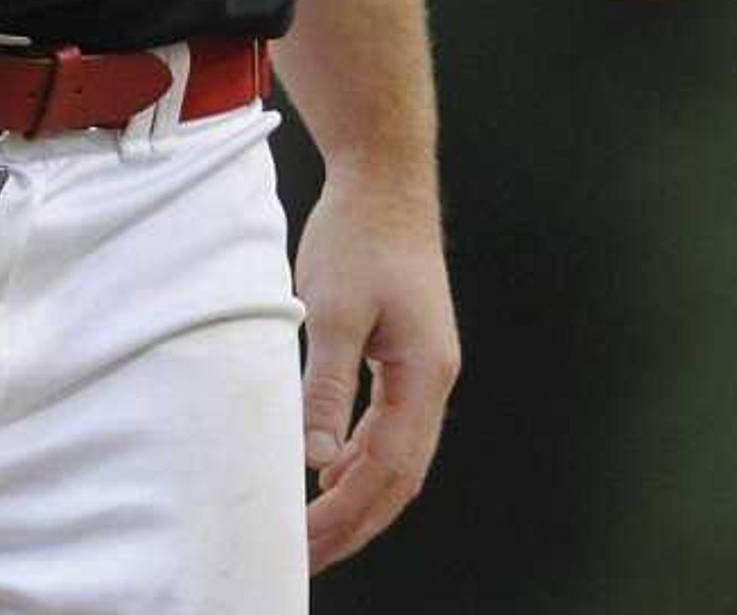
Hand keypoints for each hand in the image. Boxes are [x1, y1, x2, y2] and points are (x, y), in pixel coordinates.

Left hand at [292, 165, 460, 574]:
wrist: (385, 177)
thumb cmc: (360, 234)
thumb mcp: (334, 310)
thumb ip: (327, 386)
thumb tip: (316, 460)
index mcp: (425, 375)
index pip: (387, 471)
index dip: (345, 517)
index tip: (301, 545)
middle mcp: (435, 379)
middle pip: (400, 477)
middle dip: (354, 523)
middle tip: (304, 558)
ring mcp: (426, 367)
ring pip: (398, 456)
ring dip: (358, 495)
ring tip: (313, 527)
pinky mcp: (409, 353)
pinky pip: (390, 426)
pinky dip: (362, 458)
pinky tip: (331, 468)